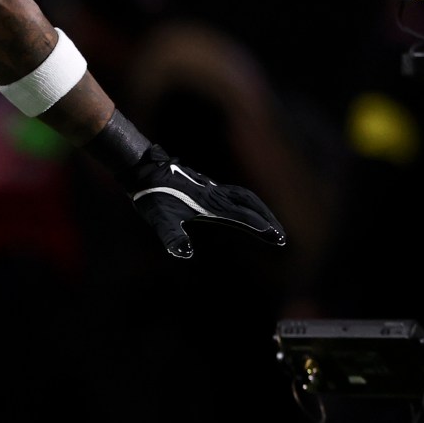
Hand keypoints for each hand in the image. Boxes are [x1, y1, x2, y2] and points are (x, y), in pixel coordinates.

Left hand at [120, 145, 287, 260]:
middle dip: (267, 219)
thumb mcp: (159, 220)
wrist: (142, 169)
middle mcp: (214, 194)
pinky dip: (247, 202)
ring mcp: (210, 188)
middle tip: (281, 236)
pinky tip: (242, 210)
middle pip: (250, 203)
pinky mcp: (204, 185)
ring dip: (259, 209)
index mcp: (209, 203)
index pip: (242, 216)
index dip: (260, 226)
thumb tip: (184, 253)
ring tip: (269, 224)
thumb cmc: (150, 196)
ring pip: (244, 196)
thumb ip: (172, 236)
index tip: (278, 238)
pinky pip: (234, 193)